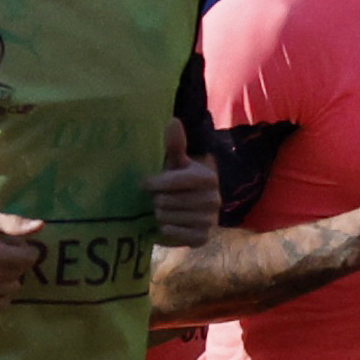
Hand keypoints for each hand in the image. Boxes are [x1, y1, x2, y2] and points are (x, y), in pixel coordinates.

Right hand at [0, 209, 43, 303]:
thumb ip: (12, 224)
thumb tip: (41, 226)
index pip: (29, 257)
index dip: (27, 249)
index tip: (15, 244)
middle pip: (21, 272)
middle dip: (18, 261)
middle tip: (3, 253)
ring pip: (13, 287)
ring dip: (10, 277)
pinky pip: (1, 303)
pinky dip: (2, 293)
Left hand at [148, 119, 216, 247]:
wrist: (194, 213)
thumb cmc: (181, 183)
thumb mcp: (178, 164)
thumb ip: (176, 145)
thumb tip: (173, 121)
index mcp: (208, 178)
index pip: (173, 181)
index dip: (154, 183)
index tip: (145, 184)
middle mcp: (214, 199)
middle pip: (166, 201)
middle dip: (157, 200)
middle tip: (159, 199)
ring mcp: (210, 220)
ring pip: (167, 217)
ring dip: (160, 215)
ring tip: (164, 210)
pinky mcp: (203, 238)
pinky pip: (175, 233)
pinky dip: (167, 229)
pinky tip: (168, 224)